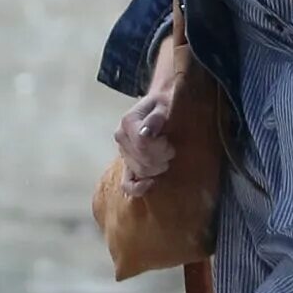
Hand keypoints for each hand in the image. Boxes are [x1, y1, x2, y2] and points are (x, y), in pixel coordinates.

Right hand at [115, 82, 176, 196]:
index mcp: (128, 123)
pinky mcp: (127, 163)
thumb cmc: (164, 104)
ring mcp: (123, 152)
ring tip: (164, 154)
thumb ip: (156, 117)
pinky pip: (127, 183)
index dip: (161, 147)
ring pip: (141, 171)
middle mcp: (121, 138)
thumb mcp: (164, 104)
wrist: (159, 105)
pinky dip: (137, 187)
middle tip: (170, 147)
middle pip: (143, 161)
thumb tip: (147, 133)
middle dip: (162, 157)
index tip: (169, 142)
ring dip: (158, 166)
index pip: (143, 145)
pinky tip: (150, 184)